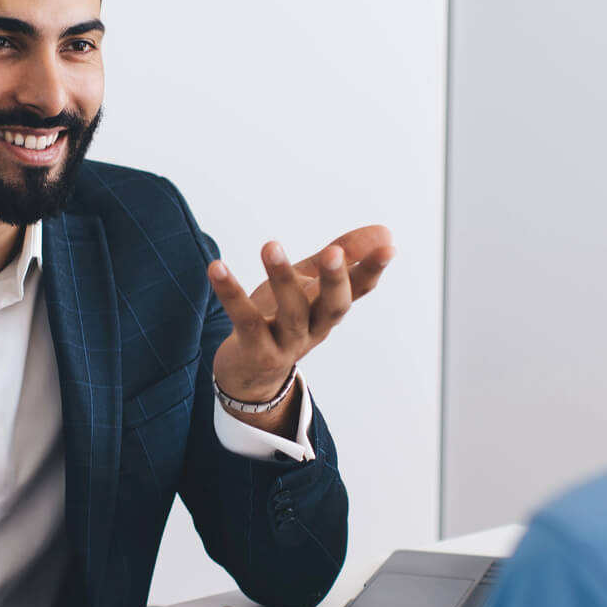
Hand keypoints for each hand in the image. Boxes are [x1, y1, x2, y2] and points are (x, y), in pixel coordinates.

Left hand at [208, 224, 394, 413]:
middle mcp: (315, 329)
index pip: (358, 289)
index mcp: (329, 310)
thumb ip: (342, 255)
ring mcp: (287, 343)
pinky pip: (245, 321)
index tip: (389, 246)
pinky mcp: (256, 351)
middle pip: (333, 307)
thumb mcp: (311, 284)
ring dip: (282, 278)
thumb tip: (384, 231)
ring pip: (291, 313)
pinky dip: (231, 293)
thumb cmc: (282, 320)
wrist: (249, 375)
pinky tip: (217, 268)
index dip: (372, 269)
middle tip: (334, 253)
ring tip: (270, 245)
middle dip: (335, 280)